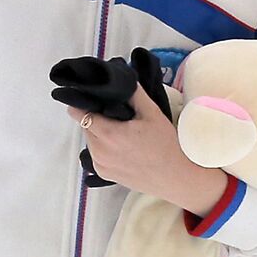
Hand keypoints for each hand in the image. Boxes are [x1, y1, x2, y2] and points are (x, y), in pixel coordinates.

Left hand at [66, 89, 227, 213]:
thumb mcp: (152, 113)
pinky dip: (103, 147)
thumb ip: (134, 93)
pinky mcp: (105, 175)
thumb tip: (122, 79)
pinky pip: (96, 155)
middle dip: (95, 118)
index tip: (87, 97)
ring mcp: (101, 165)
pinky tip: (121, 146)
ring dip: (98, 133)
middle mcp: (99, 151)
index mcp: (108, 134)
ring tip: (120, 130)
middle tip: (114, 113)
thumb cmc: (165, 145)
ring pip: (90, 141)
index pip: (81, 114)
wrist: (175, 177)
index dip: (81, 104)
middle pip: (86, 127)